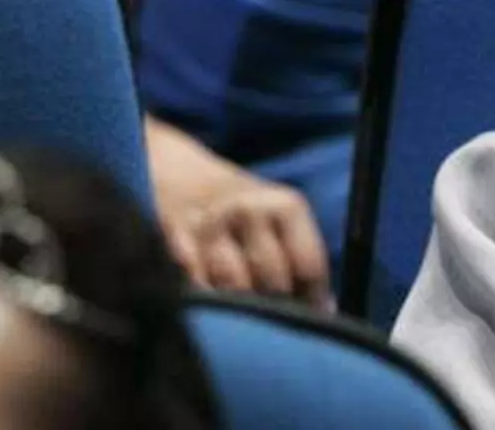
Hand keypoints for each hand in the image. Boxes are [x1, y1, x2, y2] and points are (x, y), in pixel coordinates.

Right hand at [149, 120, 332, 309]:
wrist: (177, 175)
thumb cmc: (241, 212)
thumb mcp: (281, 220)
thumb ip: (303, 262)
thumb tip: (324, 312)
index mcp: (285, 205)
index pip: (308, 267)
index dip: (312, 301)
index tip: (306, 318)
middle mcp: (248, 209)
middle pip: (273, 283)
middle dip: (273, 307)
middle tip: (266, 314)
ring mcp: (208, 223)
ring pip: (234, 289)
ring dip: (236, 306)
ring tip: (235, 307)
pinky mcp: (171, 236)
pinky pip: (195, 284)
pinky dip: (203, 296)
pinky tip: (205, 295)